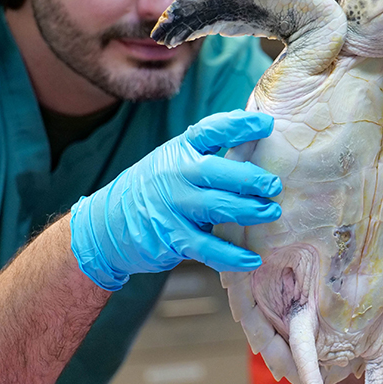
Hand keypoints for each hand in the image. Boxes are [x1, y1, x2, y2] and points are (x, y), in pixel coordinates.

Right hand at [70, 110, 281, 288]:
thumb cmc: (155, 187)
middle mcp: (175, 174)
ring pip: (217, 207)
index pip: (210, 130)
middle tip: (274, 185)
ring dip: (248, 211)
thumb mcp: (173, 160)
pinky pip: (207, 248)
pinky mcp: (171, 237)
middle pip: (217, 172)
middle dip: (250, 178)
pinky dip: (232, 256)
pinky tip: (253, 258)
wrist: (107, 224)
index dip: (239, 125)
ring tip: (272, 213)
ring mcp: (172, 206)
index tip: (267, 125)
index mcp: (179, 150)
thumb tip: (254, 135)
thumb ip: (207, 152)